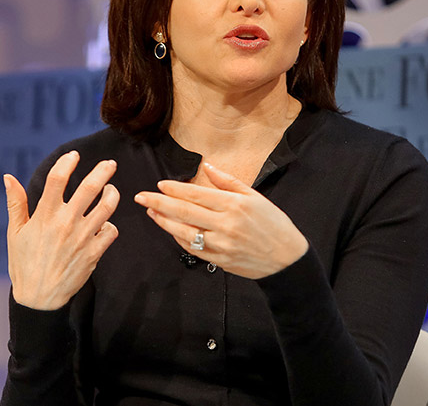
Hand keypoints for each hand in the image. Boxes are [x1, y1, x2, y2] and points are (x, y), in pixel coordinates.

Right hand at [5, 151, 119, 309]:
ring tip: (111, 190)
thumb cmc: (24, 263)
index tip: (74, 155)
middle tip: (110, 163)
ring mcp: (82, 238)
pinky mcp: (94, 253)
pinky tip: (105, 223)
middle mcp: (65, 223)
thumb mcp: (14, 233)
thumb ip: (16, 203)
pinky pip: (111, 231)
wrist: (39, 298)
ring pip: (107, 206)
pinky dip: (110, 225)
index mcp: (44, 216)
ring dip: (112, 194)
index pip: (58, 179)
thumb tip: (9, 177)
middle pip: (90, 188)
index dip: (67, 163)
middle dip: (103, 171)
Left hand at [134, 163, 307, 278]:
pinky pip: (192, 248)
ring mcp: (221, 244)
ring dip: (164, 221)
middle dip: (159, 203)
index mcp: (235, 205)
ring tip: (151, 212)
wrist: (287, 258)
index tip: (159, 185)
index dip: (175, 189)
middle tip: (141, 197)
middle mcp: (226, 224)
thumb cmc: (273, 224)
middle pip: (185, 212)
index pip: (197, 194)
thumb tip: (207, 166)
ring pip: (184, 232)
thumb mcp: (255, 196)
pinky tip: (169, 228)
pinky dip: (178, 238)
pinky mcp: (219, 260)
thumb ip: (228, 182)